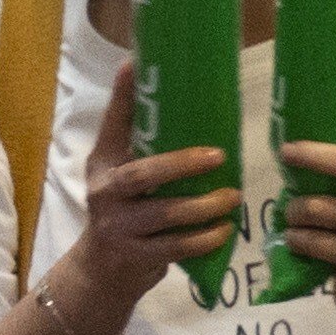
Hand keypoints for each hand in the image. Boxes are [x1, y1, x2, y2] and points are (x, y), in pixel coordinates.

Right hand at [56, 58, 238, 330]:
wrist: (102, 269)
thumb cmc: (123, 212)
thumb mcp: (120, 177)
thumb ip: (140, 149)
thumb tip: (169, 104)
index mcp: (102, 164)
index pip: (111, 125)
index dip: (121, 97)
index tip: (135, 65)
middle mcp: (104, 192)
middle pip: (142, 174)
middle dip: (182, 164)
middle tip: (219, 156)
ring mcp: (118, 226)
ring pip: (165, 214)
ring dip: (204, 206)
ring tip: (233, 197)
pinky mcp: (136, 255)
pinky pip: (176, 246)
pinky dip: (204, 239)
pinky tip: (225, 231)